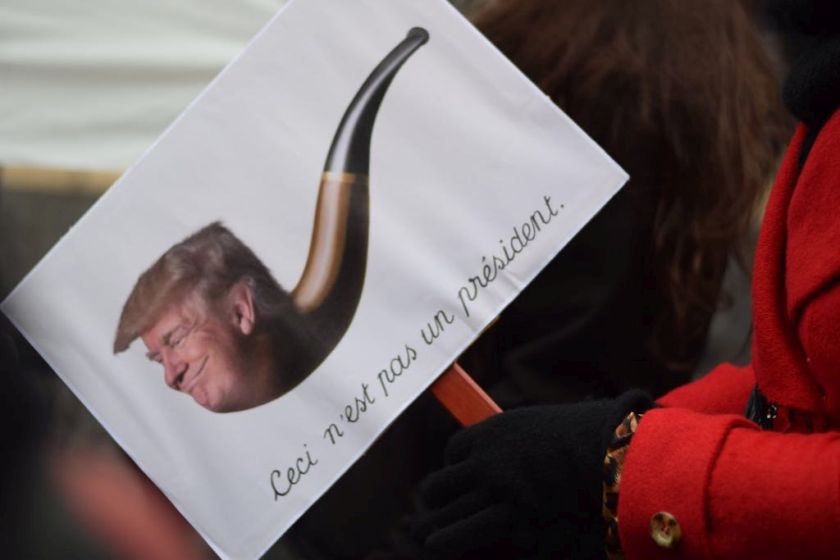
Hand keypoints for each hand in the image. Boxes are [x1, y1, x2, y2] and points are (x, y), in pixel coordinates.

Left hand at [413, 390, 650, 556]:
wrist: (609, 451)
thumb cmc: (585, 436)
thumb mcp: (541, 426)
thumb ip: (518, 440)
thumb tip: (510, 449)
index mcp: (491, 432)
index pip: (454, 450)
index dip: (452, 467)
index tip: (456, 476)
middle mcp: (485, 459)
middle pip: (443, 482)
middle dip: (434, 498)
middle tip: (431, 508)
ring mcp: (495, 488)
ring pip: (447, 510)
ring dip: (432, 525)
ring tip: (424, 536)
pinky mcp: (512, 515)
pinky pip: (470, 530)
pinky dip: (451, 539)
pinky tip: (437, 546)